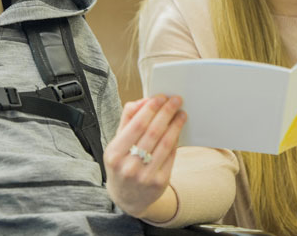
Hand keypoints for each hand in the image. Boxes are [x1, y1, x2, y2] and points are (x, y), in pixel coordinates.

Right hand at [104, 95, 186, 217]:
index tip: (160, 97)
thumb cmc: (121, 165)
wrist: (126, 198)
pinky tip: (178, 130)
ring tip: (181, 113)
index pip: (136, 125)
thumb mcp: (116, 144)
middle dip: (166, 113)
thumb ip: (127, 120)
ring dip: (175, 125)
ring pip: (165, 144)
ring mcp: (145, 176)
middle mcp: (129, 166)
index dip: (150, 109)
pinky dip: (175, 140)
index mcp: (114, 154)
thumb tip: (143, 101)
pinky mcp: (159, 182)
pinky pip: (170, 156)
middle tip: (175, 100)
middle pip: (153, 132)